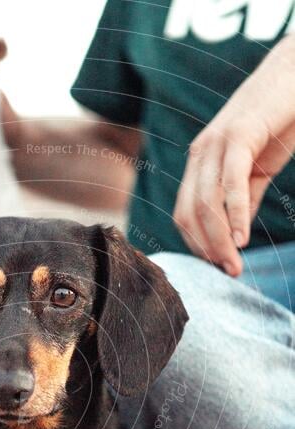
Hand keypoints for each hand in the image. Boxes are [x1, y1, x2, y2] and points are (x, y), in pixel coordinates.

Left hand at [173, 35, 294, 275]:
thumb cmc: (281, 119)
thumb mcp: (258, 168)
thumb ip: (244, 199)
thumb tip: (236, 234)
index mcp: (200, 161)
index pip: (184, 214)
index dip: (198, 245)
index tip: (218, 267)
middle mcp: (200, 152)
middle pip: (190, 214)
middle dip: (208, 250)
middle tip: (229, 273)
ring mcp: (216, 142)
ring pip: (206, 203)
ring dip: (220, 240)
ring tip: (235, 264)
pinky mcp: (239, 134)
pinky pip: (230, 183)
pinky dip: (235, 214)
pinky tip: (242, 237)